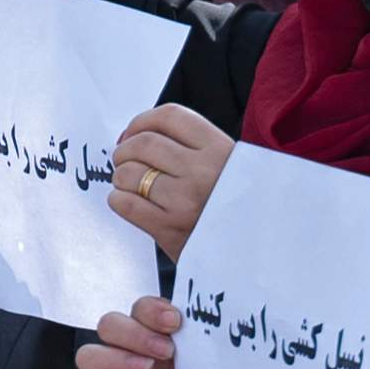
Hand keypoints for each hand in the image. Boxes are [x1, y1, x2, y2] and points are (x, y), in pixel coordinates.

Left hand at [111, 105, 235, 251]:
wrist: (251, 251)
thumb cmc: (235, 209)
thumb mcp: (229, 167)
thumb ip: (192, 147)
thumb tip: (133, 136)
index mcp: (220, 150)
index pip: (170, 117)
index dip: (142, 121)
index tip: (133, 133)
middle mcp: (202, 172)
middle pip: (143, 143)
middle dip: (124, 150)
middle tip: (125, 160)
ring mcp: (185, 201)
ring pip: (129, 173)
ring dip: (121, 176)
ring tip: (129, 184)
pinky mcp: (169, 230)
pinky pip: (125, 203)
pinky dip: (118, 200)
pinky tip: (130, 202)